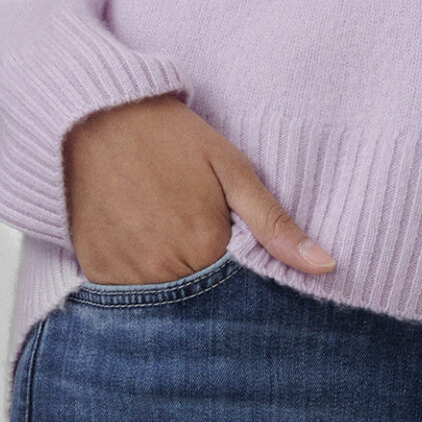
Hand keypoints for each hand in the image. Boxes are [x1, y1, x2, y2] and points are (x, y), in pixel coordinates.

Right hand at [62, 91, 334, 286]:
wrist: (97, 116)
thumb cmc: (172, 137)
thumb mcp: (233, 170)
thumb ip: (276, 225)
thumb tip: (325, 266)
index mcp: (206, 247)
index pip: (242, 293)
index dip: (247, 278)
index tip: (242, 258)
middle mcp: (164, 271)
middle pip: (203, 304)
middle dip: (212, 287)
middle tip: (200, 239)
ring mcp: (125, 275)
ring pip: (165, 305)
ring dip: (176, 287)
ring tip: (171, 240)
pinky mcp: (95, 271)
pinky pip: (126, 298)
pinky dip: (140, 282)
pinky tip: (145, 248)